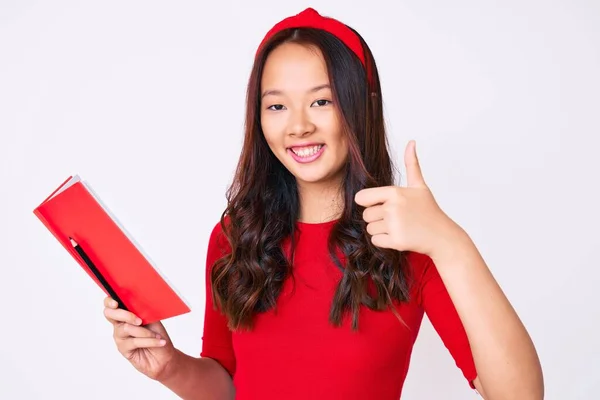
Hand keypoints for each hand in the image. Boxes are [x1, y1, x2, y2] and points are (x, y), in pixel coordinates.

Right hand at [103, 297, 176, 380]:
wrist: (164, 356)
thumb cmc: (158, 335)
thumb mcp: (152, 319)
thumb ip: (141, 310)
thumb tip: (136, 303)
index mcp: (126, 314)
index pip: (111, 305)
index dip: (109, 302)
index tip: (116, 303)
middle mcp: (120, 324)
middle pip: (110, 314)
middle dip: (125, 315)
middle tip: (139, 320)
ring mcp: (120, 337)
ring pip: (126, 328)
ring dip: (145, 332)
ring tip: (157, 335)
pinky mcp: (123, 349)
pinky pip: (134, 341)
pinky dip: (149, 341)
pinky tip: (159, 342)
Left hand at [354, 140, 460, 256]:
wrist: (442, 236)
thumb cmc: (429, 210)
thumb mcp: (420, 186)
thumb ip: (412, 164)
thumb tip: (411, 142)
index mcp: (394, 192)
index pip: (361, 198)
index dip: (368, 203)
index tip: (381, 205)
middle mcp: (393, 207)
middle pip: (365, 216)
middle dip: (377, 219)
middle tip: (396, 219)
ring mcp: (394, 225)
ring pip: (370, 229)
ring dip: (381, 231)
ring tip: (399, 227)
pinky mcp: (396, 241)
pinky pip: (375, 241)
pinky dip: (384, 241)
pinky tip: (400, 237)